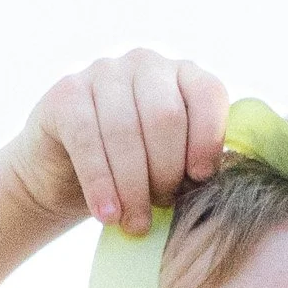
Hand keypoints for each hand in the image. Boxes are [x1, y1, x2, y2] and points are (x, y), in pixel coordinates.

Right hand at [5, 51, 229, 234]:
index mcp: (183, 77)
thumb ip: (199, 166)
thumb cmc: (137, 177)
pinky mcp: (67, 92)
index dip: (207, 139)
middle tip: (161, 207)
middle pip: (165, 117)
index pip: (208, 94)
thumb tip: (220, 180)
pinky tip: (107, 214)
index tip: (199, 179)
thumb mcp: (175, 169)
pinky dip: (100, 183)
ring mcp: (104, 72)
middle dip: (166, 172)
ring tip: (136, 224)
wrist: (69, 179)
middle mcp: (146, 64)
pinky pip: (87, 139)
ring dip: (133, 187)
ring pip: (125, 130)